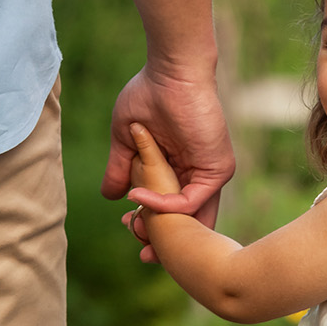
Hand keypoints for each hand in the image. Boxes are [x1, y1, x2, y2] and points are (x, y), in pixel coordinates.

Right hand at [103, 65, 235, 227]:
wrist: (169, 71)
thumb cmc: (149, 95)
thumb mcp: (127, 139)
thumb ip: (121, 168)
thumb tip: (108, 197)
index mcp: (182, 170)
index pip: (173, 211)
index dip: (153, 226)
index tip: (128, 229)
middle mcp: (200, 176)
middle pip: (187, 222)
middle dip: (165, 241)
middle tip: (143, 253)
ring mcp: (211, 174)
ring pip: (191, 218)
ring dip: (163, 228)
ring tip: (137, 230)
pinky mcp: (217, 170)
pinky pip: (191, 201)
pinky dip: (164, 206)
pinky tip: (140, 200)